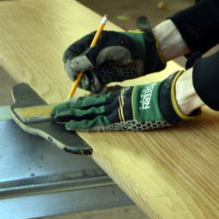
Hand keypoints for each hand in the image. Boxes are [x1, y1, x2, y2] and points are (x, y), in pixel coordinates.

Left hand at [52, 71, 199, 131]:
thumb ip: (128, 94)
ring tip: (56, 117)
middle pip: (86, 104)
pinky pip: (95, 123)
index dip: (81, 102)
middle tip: (55, 110)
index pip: (95, 100)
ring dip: (70, 115)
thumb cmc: (158, 97)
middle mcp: (112, 101)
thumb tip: (121, 93)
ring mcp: (112, 110)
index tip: (70, 104)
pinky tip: (70, 126)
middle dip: (70, 108)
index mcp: (118, 96)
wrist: (164, 99)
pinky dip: (82, 124)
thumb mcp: (140, 93)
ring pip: (86, 112)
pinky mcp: (115, 120)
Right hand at [63, 17, 165, 92]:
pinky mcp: (106, 76)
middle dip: (80, 78)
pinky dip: (96, 88)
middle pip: (75, 69)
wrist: (147, 55)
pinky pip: (95, 85)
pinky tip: (103, 88)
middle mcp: (91, 55)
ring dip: (88, 84)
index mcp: (89, 43)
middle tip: (90, 82)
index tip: (76, 75)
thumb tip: (73, 66)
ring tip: (99, 85)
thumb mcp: (108, 49)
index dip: (69, 65)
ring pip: (84, 79)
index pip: (70, 55)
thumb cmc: (128, 46)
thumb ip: (90, 57)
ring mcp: (98, 66)